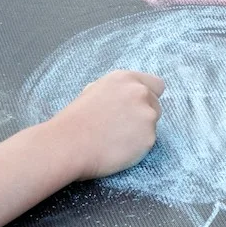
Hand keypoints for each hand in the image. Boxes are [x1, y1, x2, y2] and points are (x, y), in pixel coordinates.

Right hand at [47, 70, 164, 179]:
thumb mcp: (93, 91)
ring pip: (153, 124)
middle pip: (156, 105)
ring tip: (115, 138)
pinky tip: (117, 148)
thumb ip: (116, 91)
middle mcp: (139, 92)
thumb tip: (124, 96)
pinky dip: (137, 147)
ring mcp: (147, 114)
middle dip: (143, 115)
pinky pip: (148, 142)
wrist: (69, 143)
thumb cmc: (75, 120)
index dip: (148, 97)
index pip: (156, 85)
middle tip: (121, 127)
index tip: (137, 108)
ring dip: (140, 131)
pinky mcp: (149, 137)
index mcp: (125, 79)